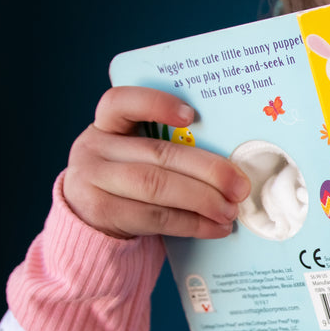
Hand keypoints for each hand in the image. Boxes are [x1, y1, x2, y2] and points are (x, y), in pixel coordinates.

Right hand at [63, 86, 249, 238]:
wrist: (90, 221)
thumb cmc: (128, 184)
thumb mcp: (135, 157)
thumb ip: (168, 151)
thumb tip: (230, 167)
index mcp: (107, 124)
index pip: (121, 102)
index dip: (156, 105)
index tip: (191, 115)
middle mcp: (94, 148)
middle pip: (159, 154)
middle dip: (207, 170)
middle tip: (239, 187)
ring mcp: (93, 180)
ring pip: (156, 186)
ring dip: (202, 200)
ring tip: (229, 211)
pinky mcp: (102, 212)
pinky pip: (155, 217)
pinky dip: (192, 223)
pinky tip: (215, 228)